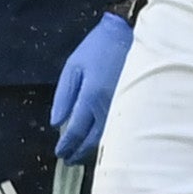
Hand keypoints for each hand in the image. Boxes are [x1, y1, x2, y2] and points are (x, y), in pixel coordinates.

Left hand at [49, 12, 132, 162]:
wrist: (131, 33)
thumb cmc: (99, 47)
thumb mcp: (74, 66)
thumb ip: (64, 96)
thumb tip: (56, 124)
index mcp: (91, 97)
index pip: (76, 130)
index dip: (66, 145)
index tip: (60, 153)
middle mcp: (108, 108)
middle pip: (92, 140)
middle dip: (78, 152)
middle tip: (68, 160)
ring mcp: (124, 109)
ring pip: (107, 138)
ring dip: (92, 149)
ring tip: (81, 154)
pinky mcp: (136, 107)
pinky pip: (119, 130)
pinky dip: (107, 139)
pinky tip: (101, 141)